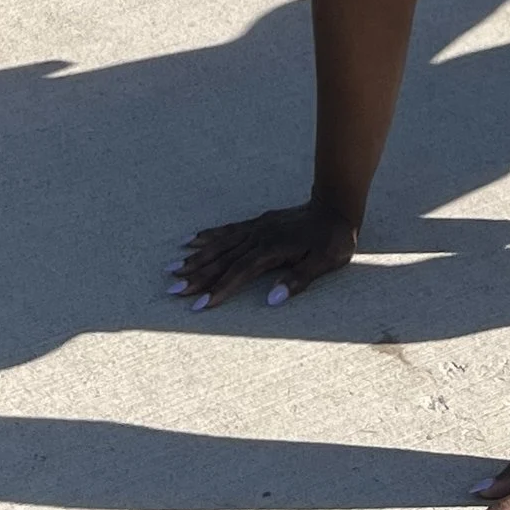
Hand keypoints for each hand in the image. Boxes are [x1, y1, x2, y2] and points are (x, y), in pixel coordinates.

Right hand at [169, 201, 356, 312]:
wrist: (335, 205)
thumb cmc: (333, 239)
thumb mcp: (325, 262)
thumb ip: (298, 280)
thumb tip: (272, 300)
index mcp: (273, 248)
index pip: (240, 272)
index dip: (219, 289)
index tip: (200, 304)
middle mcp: (259, 236)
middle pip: (224, 258)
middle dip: (197, 275)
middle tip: (173, 290)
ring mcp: (256, 227)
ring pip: (221, 244)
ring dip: (196, 257)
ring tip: (173, 267)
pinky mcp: (257, 223)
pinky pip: (228, 230)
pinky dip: (209, 236)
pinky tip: (193, 240)